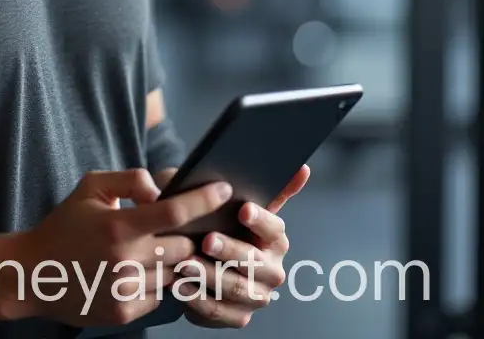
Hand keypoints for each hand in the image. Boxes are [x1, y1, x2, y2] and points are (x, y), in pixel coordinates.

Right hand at [2, 169, 234, 330]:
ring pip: (175, 274)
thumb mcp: (90, 187)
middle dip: (188, 236)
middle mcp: (126, 259)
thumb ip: (129, 179)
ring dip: (173, 261)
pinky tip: (138, 271)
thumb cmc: (65, 224)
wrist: (34, 272)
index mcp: (118, 225)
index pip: (175, 212)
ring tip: (155, 250)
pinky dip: (157, 282)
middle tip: (184, 228)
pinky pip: (159, 296)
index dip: (204, 200)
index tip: (224, 189)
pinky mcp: (125, 312)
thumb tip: (161, 189)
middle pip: (183, 248)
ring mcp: (126, 289)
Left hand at [178, 165, 309, 328]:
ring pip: (235, 287)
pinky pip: (218, 311)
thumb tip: (303, 168)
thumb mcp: (223, 196)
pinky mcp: (237, 315)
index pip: (274, 228)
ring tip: (185, 263)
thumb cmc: (212, 219)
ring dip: (210, 275)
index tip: (243, 209)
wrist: (193, 253)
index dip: (260, 219)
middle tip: (207, 239)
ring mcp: (256, 295)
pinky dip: (198, 299)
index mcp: (273, 238)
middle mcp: (271, 268)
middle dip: (230, 250)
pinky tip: (180, 286)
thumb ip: (255, 182)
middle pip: (254, 261)